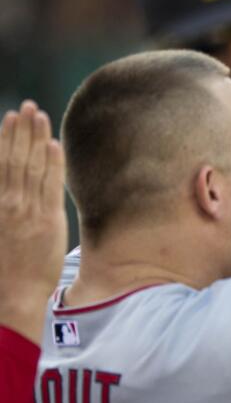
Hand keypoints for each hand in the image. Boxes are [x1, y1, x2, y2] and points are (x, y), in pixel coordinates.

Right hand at [0, 101, 65, 342]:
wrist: (13, 296)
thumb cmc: (2, 267)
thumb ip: (5, 204)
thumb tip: (9, 185)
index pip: (1, 163)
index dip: (6, 138)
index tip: (11, 117)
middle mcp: (8, 203)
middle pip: (16, 158)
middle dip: (22, 130)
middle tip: (28, 106)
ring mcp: (28, 210)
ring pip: (33, 166)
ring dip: (37, 139)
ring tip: (40, 116)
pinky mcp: (49, 220)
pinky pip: (51, 185)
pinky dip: (53, 163)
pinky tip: (54, 144)